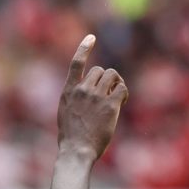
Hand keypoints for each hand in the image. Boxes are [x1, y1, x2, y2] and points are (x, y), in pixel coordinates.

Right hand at [57, 35, 127, 162]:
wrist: (76, 150)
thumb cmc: (71, 137)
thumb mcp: (65, 113)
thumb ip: (75, 99)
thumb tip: (88, 93)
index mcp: (68, 92)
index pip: (76, 64)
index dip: (84, 48)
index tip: (91, 38)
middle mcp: (81, 90)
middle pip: (100, 70)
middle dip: (106, 79)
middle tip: (109, 93)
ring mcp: (95, 97)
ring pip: (113, 75)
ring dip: (116, 83)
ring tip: (116, 97)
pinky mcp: (109, 105)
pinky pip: (122, 88)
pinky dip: (123, 93)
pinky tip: (120, 103)